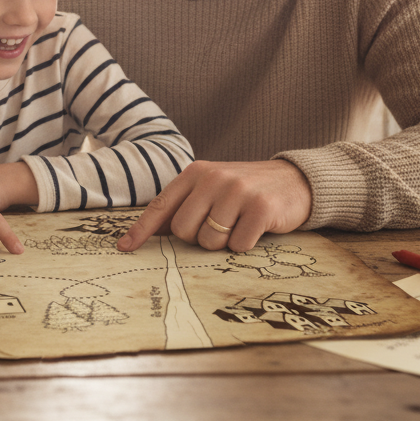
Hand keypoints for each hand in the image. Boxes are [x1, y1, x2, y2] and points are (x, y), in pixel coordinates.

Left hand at [116, 160, 312, 252]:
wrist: (296, 180)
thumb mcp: (213, 188)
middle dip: (198, 239)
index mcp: (196, 172)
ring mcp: (237, 191)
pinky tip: (256, 228)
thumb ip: (185, 206)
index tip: (124, 248)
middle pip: (184, 231)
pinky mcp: (261, 208)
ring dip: (223, 243)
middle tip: (220, 226)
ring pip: (209, 241)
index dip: (141, 230)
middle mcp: (213, 178)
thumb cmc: (246, 190)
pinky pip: (238, 245)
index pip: (161, 205)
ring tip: (239, 224)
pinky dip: (245, 245)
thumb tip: (153, 233)